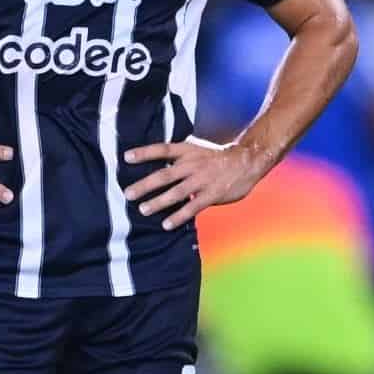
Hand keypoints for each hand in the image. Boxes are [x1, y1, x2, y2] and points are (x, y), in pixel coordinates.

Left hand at [123, 136, 260, 228]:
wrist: (247, 161)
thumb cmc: (216, 158)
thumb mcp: (197, 150)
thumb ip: (179, 158)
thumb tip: (156, 168)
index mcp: (188, 151)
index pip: (163, 149)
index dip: (144, 153)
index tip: (126, 157)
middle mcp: (193, 164)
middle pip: (165, 174)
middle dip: (145, 184)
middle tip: (128, 194)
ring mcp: (203, 180)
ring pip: (176, 192)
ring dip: (159, 202)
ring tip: (143, 210)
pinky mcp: (212, 194)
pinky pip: (192, 207)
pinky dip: (179, 216)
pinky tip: (167, 224)